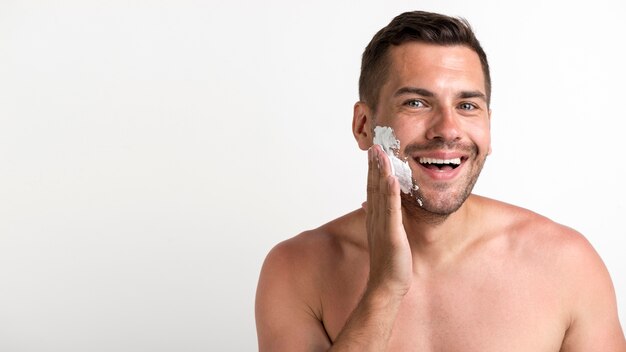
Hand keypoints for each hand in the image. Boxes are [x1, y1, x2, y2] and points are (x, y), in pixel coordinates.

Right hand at [365, 145, 412, 296]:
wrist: (386, 285)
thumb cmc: (388, 262)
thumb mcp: (383, 235)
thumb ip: (379, 217)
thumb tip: (368, 204)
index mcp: (375, 217)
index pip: (373, 188)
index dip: (373, 169)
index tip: (374, 151)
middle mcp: (375, 218)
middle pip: (373, 186)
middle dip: (374, 165)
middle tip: (375, 144)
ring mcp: (382, 225)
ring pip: (380, 194)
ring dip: (380, 172)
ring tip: (380, 153)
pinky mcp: (391, 234)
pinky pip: (390, 210)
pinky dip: (390, 193)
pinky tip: (391, 178)